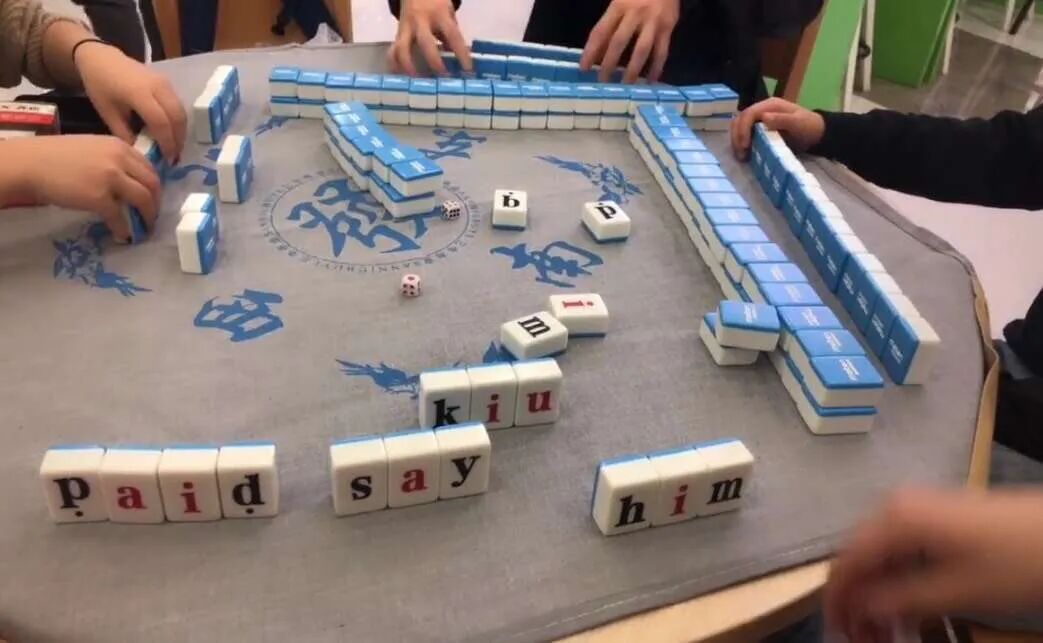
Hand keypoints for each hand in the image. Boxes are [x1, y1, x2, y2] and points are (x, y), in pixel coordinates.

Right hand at [3, 136, 159, 240]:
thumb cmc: (56, 157)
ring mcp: (111, 178)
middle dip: (156, 202)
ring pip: (143, 200)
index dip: (154, 185)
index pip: (149, 166)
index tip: (153, 197)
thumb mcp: (93, 149)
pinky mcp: (100, 198)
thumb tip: (129, 183)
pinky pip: (121, 217)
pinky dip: (125, 229)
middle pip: (152, 183)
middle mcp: (120, 159)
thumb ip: (114, 161)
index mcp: (119, 145)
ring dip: (147, 216)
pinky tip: (123, 235)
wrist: (31, 165)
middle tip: (152, 215)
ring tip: (145, 227)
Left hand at [74, 42, 185, 163]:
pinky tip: (172, 133)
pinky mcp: (168, 83)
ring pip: (182, 112)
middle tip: (174, 158)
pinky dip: (178, 122)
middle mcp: (157, 86)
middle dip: (178, 140)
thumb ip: (125, 134)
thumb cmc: (101, 86)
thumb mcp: (107, 113)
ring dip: (181, 132)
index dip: (166, 143)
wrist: (102, 59)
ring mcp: (165, 83)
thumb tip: (141, 154)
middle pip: (177, 118)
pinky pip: (179, 106)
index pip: (160, 122)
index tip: (167, 160)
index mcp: (139, 93)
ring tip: (175, 148)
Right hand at [388, 0, 472, 76]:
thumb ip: (451, 35)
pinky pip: (393, 51)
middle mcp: (420, 21)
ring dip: (409, 66)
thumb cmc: (436, 5)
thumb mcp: (448, 15)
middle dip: (435, 62)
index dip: (461, 53)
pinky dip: (395, 64)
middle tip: (444, 76)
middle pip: (425, 42)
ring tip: (418, 81)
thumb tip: (457, 60)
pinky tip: (402, 76)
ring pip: (402, 49)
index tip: (468, 70)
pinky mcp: (397, 34)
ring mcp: (406, 28)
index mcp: (439, 14)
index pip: (452, 35)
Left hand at [580, 0, 679, 82]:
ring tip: (625, 87)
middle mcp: (635, 14)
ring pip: (641, 51)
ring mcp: (653, 22)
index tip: (584, 68)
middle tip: (602, 82)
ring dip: (632, 71)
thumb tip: (598, 53)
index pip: (600, 32)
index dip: (590, 51)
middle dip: (609, 65)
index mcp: (618, 6)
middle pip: (619, 43)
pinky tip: (651, 81)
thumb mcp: (619, 1)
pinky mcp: (668, 28)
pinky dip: (656, 68)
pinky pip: (662, 51)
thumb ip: (609, 24)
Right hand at [730, 97, 824, 160]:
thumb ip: (782, 119)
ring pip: (739, 127)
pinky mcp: (759, 129)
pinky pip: (745, 134)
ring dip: (736, 141)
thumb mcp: (798, 123)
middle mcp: (762, 110)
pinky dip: (741, 144)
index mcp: (770, 105)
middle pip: (740, 119)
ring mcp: (759, 119)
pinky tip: (745, 154)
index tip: (745, 145)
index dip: (743, 129)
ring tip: (741, 156)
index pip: (748, 113)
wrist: (816, 133)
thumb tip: (764, 117)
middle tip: (741, 153)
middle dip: (737, 136)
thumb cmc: (808, 127)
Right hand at [825, 488, 1042, 642]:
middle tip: (869, 641)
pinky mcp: (938, 517)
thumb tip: (859, 609)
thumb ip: (900, 600)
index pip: (846, 562)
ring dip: (880, 595)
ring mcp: (918, 509)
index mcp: (895, 519)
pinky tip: (911, 608)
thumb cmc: (1017, 563)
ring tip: (890, 632)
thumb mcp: (957, 591)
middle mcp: (897, 506)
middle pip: (860, 557)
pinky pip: (903, 550)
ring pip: (881, 556)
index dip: (838, 602)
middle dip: (860, 602)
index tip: (840, 636)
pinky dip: (899, 580)